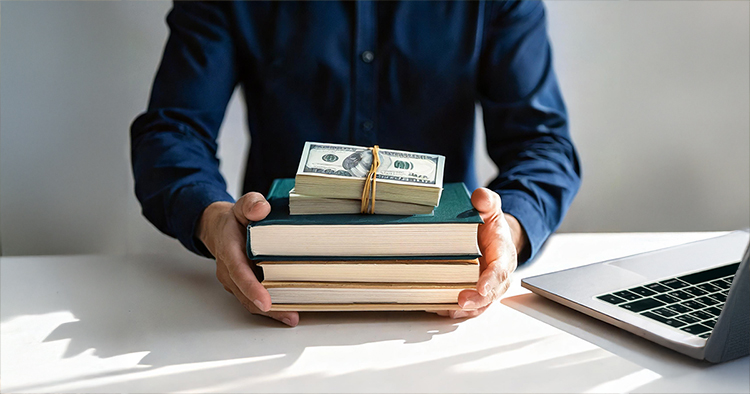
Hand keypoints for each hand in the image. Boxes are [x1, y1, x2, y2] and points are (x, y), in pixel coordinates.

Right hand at [197, 193, 297, 326]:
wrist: (218, 229)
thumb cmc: (234, 220)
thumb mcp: (242, 205)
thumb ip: (251, 204)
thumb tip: (262, 209)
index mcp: (229, 249)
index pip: (239, 271)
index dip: (251, 287)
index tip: (265, 302)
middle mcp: (228, 269)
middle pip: (245, 293)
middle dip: (267, 308)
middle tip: (290, 315)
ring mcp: (233, 280)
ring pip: (249, 301)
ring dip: (270, 312)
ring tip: (292, 317)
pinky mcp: (241, 286)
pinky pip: (252, 300)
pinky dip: (269, 308)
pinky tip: (287, 311)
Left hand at [431, 188, 525, 318]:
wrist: (490, 239)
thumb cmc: (489, 226)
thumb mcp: (490, 209)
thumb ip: (487, 201)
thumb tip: (480, 197)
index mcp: (503, 256)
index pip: (500, 271)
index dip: (492, 280)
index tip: (482, 288)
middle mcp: (496, 277)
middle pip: (490, 295)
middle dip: (476, 301)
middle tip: (460, 302)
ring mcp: (484, 288)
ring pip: (477, 306)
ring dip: (462, 310)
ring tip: (445, 308)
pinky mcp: (472, 294)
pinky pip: (465, 307)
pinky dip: (452, 309)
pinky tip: (436, 306)